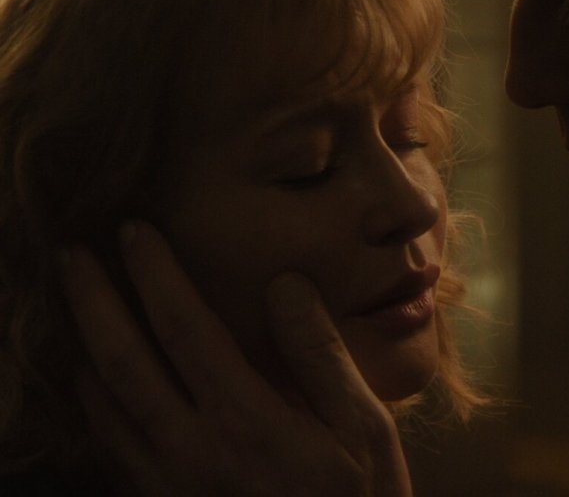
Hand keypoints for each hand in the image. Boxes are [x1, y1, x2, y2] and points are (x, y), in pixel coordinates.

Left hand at [61, 221, 411, 496]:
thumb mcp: (363, 426)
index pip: (183, 329)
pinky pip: (109, 448)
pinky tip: (93, 381)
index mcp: (245, 421)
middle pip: (122, 362)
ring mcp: (167, 485)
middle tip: (72, 255)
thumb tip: (284, 284)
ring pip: (103, 407)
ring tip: (74, 306)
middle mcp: (191, 451)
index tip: (135, 231)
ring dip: (82, 348)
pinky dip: (91, 403)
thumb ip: (320, 355)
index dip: (154, 274)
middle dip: (92, 301)